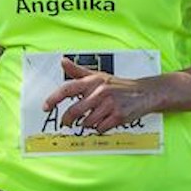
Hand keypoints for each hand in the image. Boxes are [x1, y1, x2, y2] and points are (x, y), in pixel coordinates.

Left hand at [42, 57, 164, 134]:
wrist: (145, 92)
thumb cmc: (119, 85)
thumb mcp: (98, 76)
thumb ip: (78, 71)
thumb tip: (62, 61)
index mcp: (92, 82)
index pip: (68, 89)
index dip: (54, 99)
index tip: (45, 107)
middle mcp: (100, 92)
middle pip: (75, 111)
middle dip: (67, 120)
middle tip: (66, 123)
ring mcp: (109, 104)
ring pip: (87, 122)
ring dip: (88, 124)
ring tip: (95, 117)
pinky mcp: (118, 116)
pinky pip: (100, 128)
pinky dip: (100, 128)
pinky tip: (106, 120)